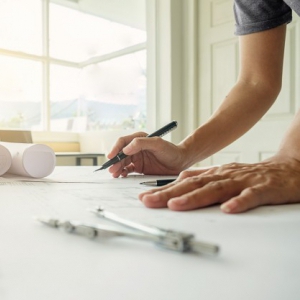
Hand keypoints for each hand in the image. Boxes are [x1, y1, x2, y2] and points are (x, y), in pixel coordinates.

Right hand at [106, 132, 186, 177]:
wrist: (180, 162)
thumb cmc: (171, 151)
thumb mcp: (158, 144)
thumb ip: (141, 143)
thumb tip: (126, 148)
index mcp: (139, 139)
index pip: (123, 142)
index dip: (115, 148)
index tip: (111, 156)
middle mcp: (136, 148)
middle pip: (121, 154)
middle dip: (115, 161)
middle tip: (112, 169)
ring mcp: (137, 158)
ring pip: (122, 162)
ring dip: (117, 167)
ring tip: (115, 174)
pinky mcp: (139, 167)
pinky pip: (128, 169)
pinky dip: (123, 172)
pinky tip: (122, 175)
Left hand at [139, 155, 299, 212]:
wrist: (287, 169)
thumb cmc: (253, 174)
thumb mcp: (224, 173)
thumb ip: (204, 175)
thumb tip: (181, 177)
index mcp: (215, 174)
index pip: (185, 182)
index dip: (164, 189)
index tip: (145, 197)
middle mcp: (225, 176)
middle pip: (194, 185)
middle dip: (169, 194)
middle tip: (148, 201)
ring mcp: (243, 182)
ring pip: (216, 189)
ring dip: (194, 197)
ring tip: (175, 205)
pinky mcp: (262, 189)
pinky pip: (250, 197)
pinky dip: (238, 202)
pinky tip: (226, 209)